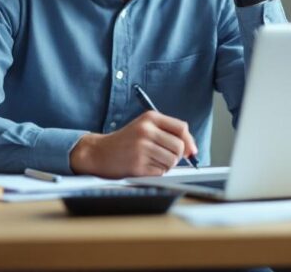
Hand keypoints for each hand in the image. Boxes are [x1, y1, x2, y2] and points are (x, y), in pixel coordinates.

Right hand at [69, 111, 198, 177]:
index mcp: (150, 118)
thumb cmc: (126, 141)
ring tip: (153, 161)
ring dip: (167, 165)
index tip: (190, 151)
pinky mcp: (137, 164)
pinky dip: (157, 172)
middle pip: (179, 146)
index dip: (189, 141)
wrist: (99, 152)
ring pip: (171, 161)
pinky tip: (145, 166)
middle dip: (177, 156)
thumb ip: (167, 133)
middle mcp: (146, 131)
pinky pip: (160, 172)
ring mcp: (141, 148)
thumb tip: (191, 150)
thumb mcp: (144, 127)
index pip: (181, 128)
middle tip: (165, 157)